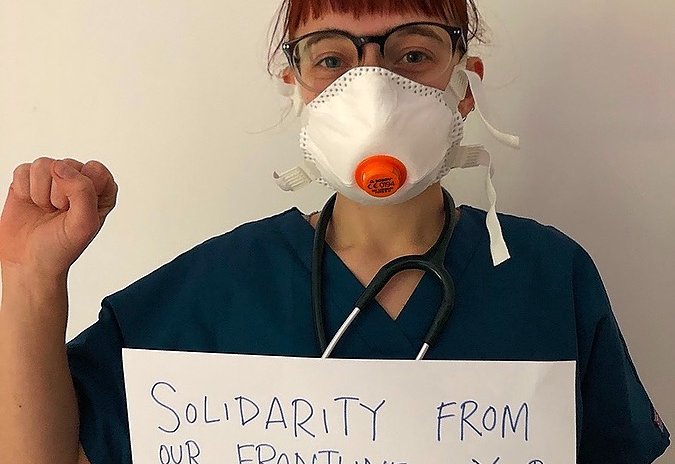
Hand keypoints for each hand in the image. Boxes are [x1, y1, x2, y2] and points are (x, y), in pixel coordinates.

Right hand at [0, 157, 117, 280]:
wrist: (29, 262)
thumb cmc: (61, 247)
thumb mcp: (84, 224)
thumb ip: (82, 191)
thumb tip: (60, 167)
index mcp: (101, 191)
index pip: (96, 170)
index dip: (83, 189)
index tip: (76, 210)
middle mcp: (78, 181)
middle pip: (68, 165)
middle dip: (59, 193)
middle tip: (59, 213)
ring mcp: (53, 179)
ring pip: (44, 164)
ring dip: (41, 192)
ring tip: (46, 209)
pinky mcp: (29, 180)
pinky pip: (24, 170)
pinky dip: (24, 190)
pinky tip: (31, 204)